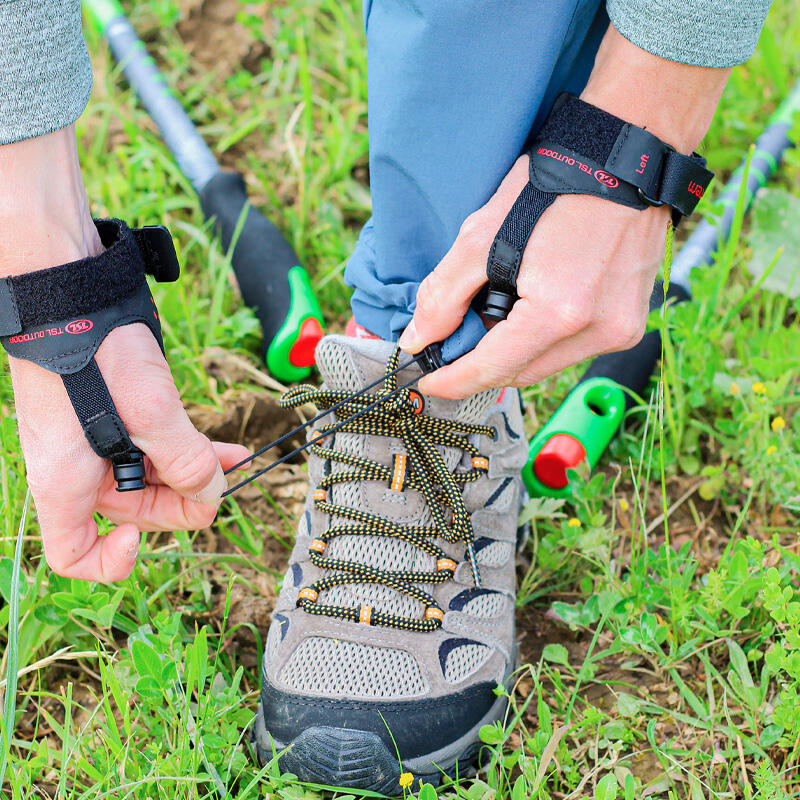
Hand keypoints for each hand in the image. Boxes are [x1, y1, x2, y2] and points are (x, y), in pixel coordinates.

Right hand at [2, 127, 248, 581]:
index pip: (75, 553)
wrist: (68, 289)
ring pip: (149, 476)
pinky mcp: (110, 415)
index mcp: (66, 482)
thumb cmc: (92, 348)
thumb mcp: (150, 412)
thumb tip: (211, 491)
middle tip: (225, 483)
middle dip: (183, 501)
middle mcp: (76, 469)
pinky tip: (220, 443)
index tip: (144, 535)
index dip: (112, 561)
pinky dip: (183, 448)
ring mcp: (92, 441)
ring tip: (235, 458)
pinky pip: (149, 446)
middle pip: (134, 512)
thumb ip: (185, 460)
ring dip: (192, 472)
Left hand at [400, 159, 668, 397]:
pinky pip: (574, 349)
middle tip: (452, 348)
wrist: (622, 157)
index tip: (428, 384)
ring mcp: (621, 329)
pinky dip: (543, 340)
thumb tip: (417, 340)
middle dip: (482, 366)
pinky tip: (527, 311)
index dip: (455, 382)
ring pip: (548, 364)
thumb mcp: (482, 236)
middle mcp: (598, 331)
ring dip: (513, 352)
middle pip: (521, 373)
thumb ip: (443, 295)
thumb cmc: (554, 185)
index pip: (494, 369)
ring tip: (491, 319)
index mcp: (560, 313)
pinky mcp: (631, 321)